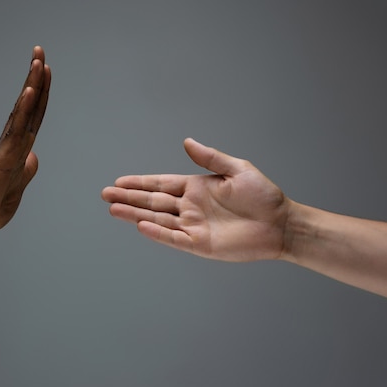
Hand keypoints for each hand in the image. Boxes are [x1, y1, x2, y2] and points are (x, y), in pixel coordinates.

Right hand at [0, 46, 50, 236]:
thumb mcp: (16, 190)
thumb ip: (26, 172)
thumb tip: (33, 156)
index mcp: (18, 149)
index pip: (34, 116)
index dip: (41, 94)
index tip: (45, 71)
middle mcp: (13, 142)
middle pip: (30, 105)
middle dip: (37, 77)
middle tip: (40, 50)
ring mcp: (9, 146)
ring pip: (24, 109)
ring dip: (32, 83)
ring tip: (39, 58)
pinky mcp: (4, 154)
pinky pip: (17, 126)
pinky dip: (25, 107)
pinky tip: (31, 89)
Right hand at [102, 138, 290, 261]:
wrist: (281, 224)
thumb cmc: (263, 196)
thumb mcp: (237, 169)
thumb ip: (210, 158)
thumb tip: (186, 141)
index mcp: (195, 188)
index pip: (160, 185)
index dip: (139, 183)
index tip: (119, 182)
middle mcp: (190, 207)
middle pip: (152, 202)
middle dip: (128, 198)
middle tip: (105, 195)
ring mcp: (193, 226)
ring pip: (157, 219)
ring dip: (134, 214)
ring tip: (113, 209)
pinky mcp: (200, 244)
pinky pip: (174, 238)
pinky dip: (157, 233)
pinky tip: (140, 226)